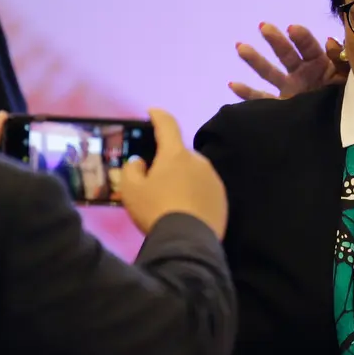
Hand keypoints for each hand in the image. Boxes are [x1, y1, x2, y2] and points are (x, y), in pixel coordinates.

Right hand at [116, 108, 226, 238]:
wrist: (188, 242)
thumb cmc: (156, 210)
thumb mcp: (131, 190)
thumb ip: (132, 169)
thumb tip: (140, 162)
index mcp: (175, 154)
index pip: (167, 124)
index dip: (158, 116)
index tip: (153, 112)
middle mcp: (198, 160)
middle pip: (179, 153)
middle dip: (168, 161)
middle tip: (155, 179)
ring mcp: (213, 179)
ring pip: (193, 171)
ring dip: (183, 178)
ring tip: (170, 200)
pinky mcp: (222, 197)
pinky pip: (204, 188)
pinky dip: (195, 193)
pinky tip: (186, 210)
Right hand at [228, 22, 348, 100]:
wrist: (346, 130)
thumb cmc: (351, 99)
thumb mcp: (351, 78)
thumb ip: (342, 60)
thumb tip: (329, 40)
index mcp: (320, 64)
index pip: (309, 47)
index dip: (301, 37)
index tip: (292, 29)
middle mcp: (302, 74)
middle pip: (286, 54)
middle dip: (275, 40)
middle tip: (264, 27)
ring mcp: (289, 89)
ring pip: (269, 72)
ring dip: (255, 59)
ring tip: (240, 46)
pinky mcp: (281, 106)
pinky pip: (261, 99)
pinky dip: (246, 94)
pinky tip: (232, 84)